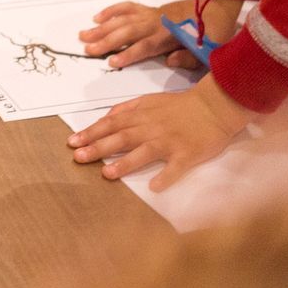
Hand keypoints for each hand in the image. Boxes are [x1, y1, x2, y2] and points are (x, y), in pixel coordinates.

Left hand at [67, 77, 254, 188]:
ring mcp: (170, 141)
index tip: (72, 142)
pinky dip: (166, 176)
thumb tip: (107, 117)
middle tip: (78, 158)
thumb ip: (128, 109)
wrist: (215, 105)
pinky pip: (176, 167)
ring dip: (124, 163)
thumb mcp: (150, 100)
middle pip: (121, 138)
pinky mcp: (188, 153)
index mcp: (142, 115)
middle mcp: (152, 128)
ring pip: (144, 152)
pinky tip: (154, 186)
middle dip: (98, 147)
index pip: (111, 124)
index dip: (91, 132)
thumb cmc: (181, 105)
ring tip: (107, 174)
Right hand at [79, 0, 243, 70]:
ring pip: (123, 20)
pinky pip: (128, 7)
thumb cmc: (213, 31)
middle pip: (127, 32)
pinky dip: (112, 11)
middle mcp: (157, 23)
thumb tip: (170, 61)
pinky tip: (98, 17)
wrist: (216, 5)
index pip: (145, 46)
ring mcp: (152, 14)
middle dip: (106, 41)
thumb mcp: (209, 50)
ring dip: (102, 28)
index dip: (128, 54)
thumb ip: (189, 58)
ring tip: (84, 36)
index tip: (112, 62)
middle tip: (87, 50)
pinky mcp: (151, 9)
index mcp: (171, 35)